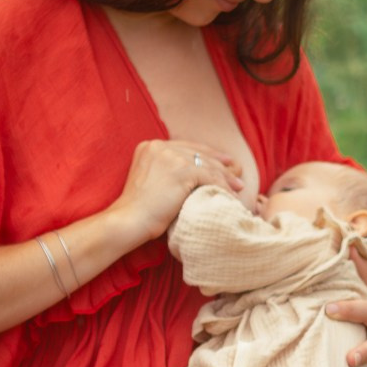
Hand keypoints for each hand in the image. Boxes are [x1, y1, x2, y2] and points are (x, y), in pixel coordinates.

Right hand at [110, 139, 244, 241]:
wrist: (129, 220)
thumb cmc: (140, 210)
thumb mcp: (152, 181)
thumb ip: (168, 171)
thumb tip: (197, 173)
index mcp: (149, 146)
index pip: (184, 147)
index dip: (205, 154)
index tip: (223, 162)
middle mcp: (158, 146)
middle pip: (197, 153)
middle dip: (219, 164)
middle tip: (236, 172)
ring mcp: (169, 156)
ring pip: (206, 165)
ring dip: (224, 177)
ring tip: (237, 188)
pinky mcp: (180, 169)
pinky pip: (209, 177)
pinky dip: (222, 187)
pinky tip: (230, 196)